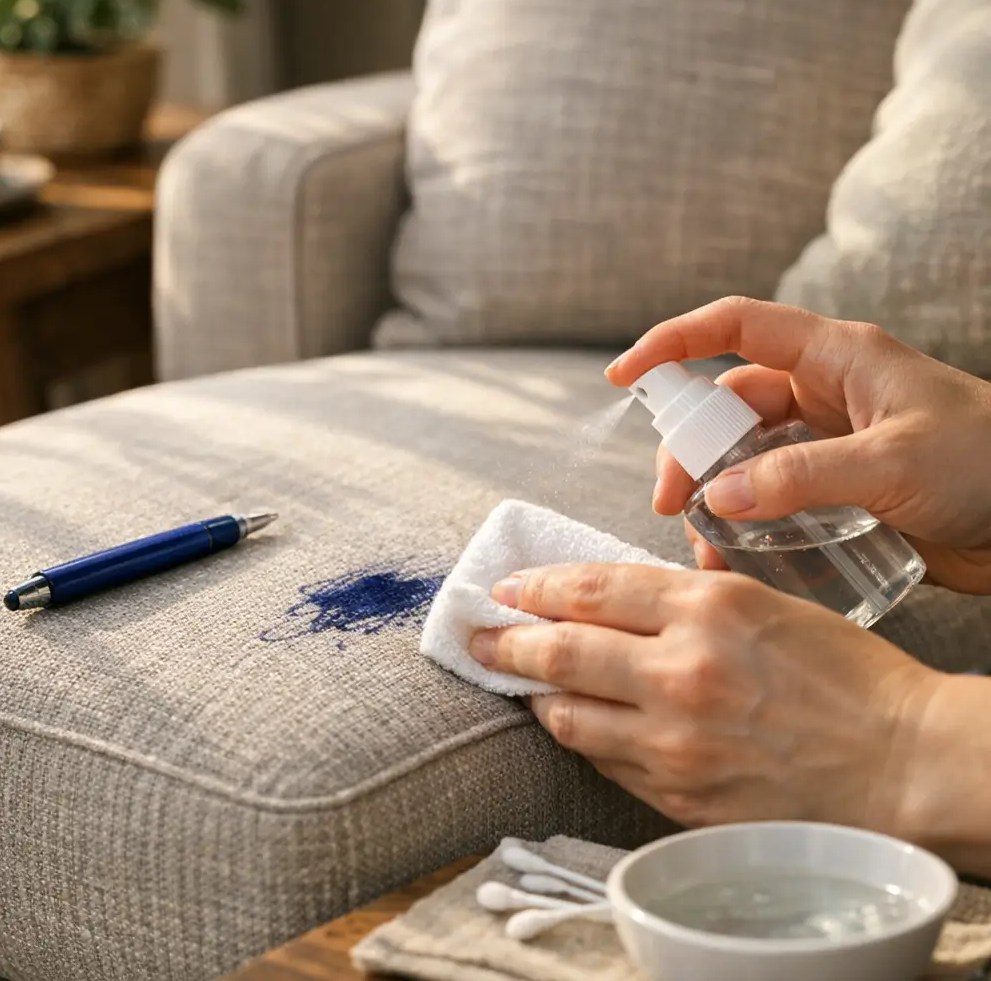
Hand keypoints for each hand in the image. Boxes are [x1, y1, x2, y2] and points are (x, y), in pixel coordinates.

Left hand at [470, 563, 990, 873]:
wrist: (901, 764)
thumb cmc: (846, 677)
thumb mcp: (767, 604)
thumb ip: (687, 598)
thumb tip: (613, 596)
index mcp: (708, 608)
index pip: (592, 588)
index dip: (537, 587)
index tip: (507, 588)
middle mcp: (681, 671)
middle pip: (560, 650)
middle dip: (506, 641)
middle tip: (479, 635)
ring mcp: (674, 741)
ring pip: (568, 715)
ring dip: (534, 694)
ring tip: (520, 682)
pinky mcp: (677, 794)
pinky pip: (604, 763)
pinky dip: (580, 738)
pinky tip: (575, 724)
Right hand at [606, 296, 990, 594]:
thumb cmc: (990, 463)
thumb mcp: (892, 460)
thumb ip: (799, 477)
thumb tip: (716, 500)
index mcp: (834, 358)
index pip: (735, 327)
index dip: (672, 342)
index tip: (622, 375)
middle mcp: (823, 395)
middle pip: (727, 408)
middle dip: (690, 451)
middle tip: (672, 503)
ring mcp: (828, 446)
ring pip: (744, 461)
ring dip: (715, 498)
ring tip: (706, 545)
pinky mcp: (838, 493)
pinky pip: (772, 501)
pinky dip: (747, 527)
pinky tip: (739, 559)